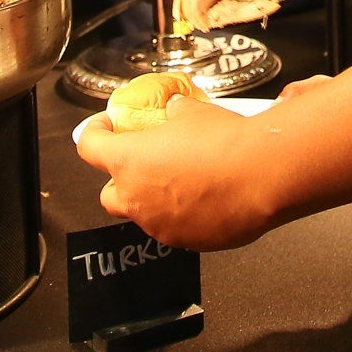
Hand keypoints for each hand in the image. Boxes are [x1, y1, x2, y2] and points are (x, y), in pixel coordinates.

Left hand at [76, 97, 284, 249]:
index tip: (105, 126)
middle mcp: (137, 198)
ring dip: (154, 197)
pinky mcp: (187, 241)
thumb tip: (175, 111)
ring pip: (143, 213)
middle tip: (142, 161)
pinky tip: (207, 195)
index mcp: (129, 161)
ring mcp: (160, 225)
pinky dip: (183, 213)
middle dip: (120, 178)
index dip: (93, 132)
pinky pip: (175, 227)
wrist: (262, 175)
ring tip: (183, 177)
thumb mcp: (193, 113)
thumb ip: (174, 113)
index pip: (88, 147)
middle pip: (108, 193)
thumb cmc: (225, 144)